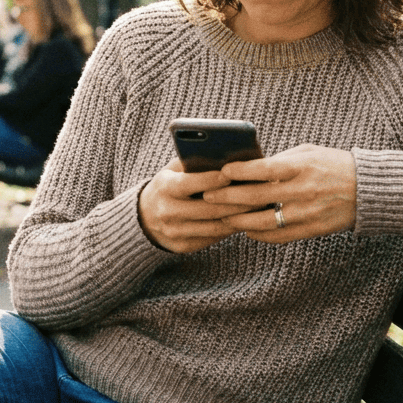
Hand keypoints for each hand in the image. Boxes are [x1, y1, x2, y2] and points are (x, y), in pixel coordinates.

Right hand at [137, 159, 252, 253]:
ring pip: (214, 226)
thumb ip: (193, 163)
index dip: (212, 179)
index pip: (189, 184)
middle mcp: (167, 212)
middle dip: (236, 201)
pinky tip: (246, 219)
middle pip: (208, 208)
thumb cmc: (168, 186)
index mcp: (164, 188)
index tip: (233, 174)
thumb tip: (226, 156)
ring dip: (239, 217)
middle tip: (259, 193)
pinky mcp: (184, 246)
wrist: (144, 218)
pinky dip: (231, 227)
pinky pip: (213, 237)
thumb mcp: (173, 171)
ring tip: (259, 207)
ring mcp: (175, 232)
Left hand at [203, 145, 356, 244]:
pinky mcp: (310, 230)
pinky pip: (278, 236)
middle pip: (256, 197)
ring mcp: (306, 213)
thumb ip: (279, 160)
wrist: (367, 189)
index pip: (263, 169)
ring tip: (222, 217)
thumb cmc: (332, 164)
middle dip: (228, 198)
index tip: (221, 172)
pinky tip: (246, 229)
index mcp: (300, 166)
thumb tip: (247, 169)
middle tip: (207, 197)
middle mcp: (302, 190)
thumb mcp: (307, 153)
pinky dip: (259, 234)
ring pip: (263, 222)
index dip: (239, 171)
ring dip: (238, 220)